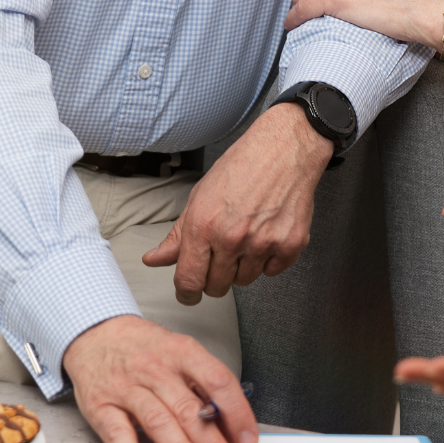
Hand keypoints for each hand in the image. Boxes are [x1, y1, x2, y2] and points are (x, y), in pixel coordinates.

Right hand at [64, 314, 256, 442]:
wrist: (95, 333)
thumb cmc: (144, 348)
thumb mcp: (179, 352)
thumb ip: (202, 386)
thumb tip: (230, 425)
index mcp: (182, 352)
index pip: (217, 381)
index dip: (236, 412)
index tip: (248, 439)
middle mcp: (156, 368)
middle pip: (190, 409)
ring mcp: (127, 387)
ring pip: (159, 422)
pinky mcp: (101, 406)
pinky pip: (116, 432)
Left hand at [143, 102, 331, 303]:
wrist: (285, 149)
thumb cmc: (241, 167)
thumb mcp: (200, 196)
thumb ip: (177, 234)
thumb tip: (153, 260)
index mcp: (203, 226)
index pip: (189, 281)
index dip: (186, 293)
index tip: (189, 294)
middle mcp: (232, 238)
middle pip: (217, 287)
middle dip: (215, 277)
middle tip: (222, 254)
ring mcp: (263, 243)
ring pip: (245, 280)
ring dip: (242, 266)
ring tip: (247, 236)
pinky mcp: (290, 244)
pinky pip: (272, 271)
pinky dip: (269, 260)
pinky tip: (267, 234)